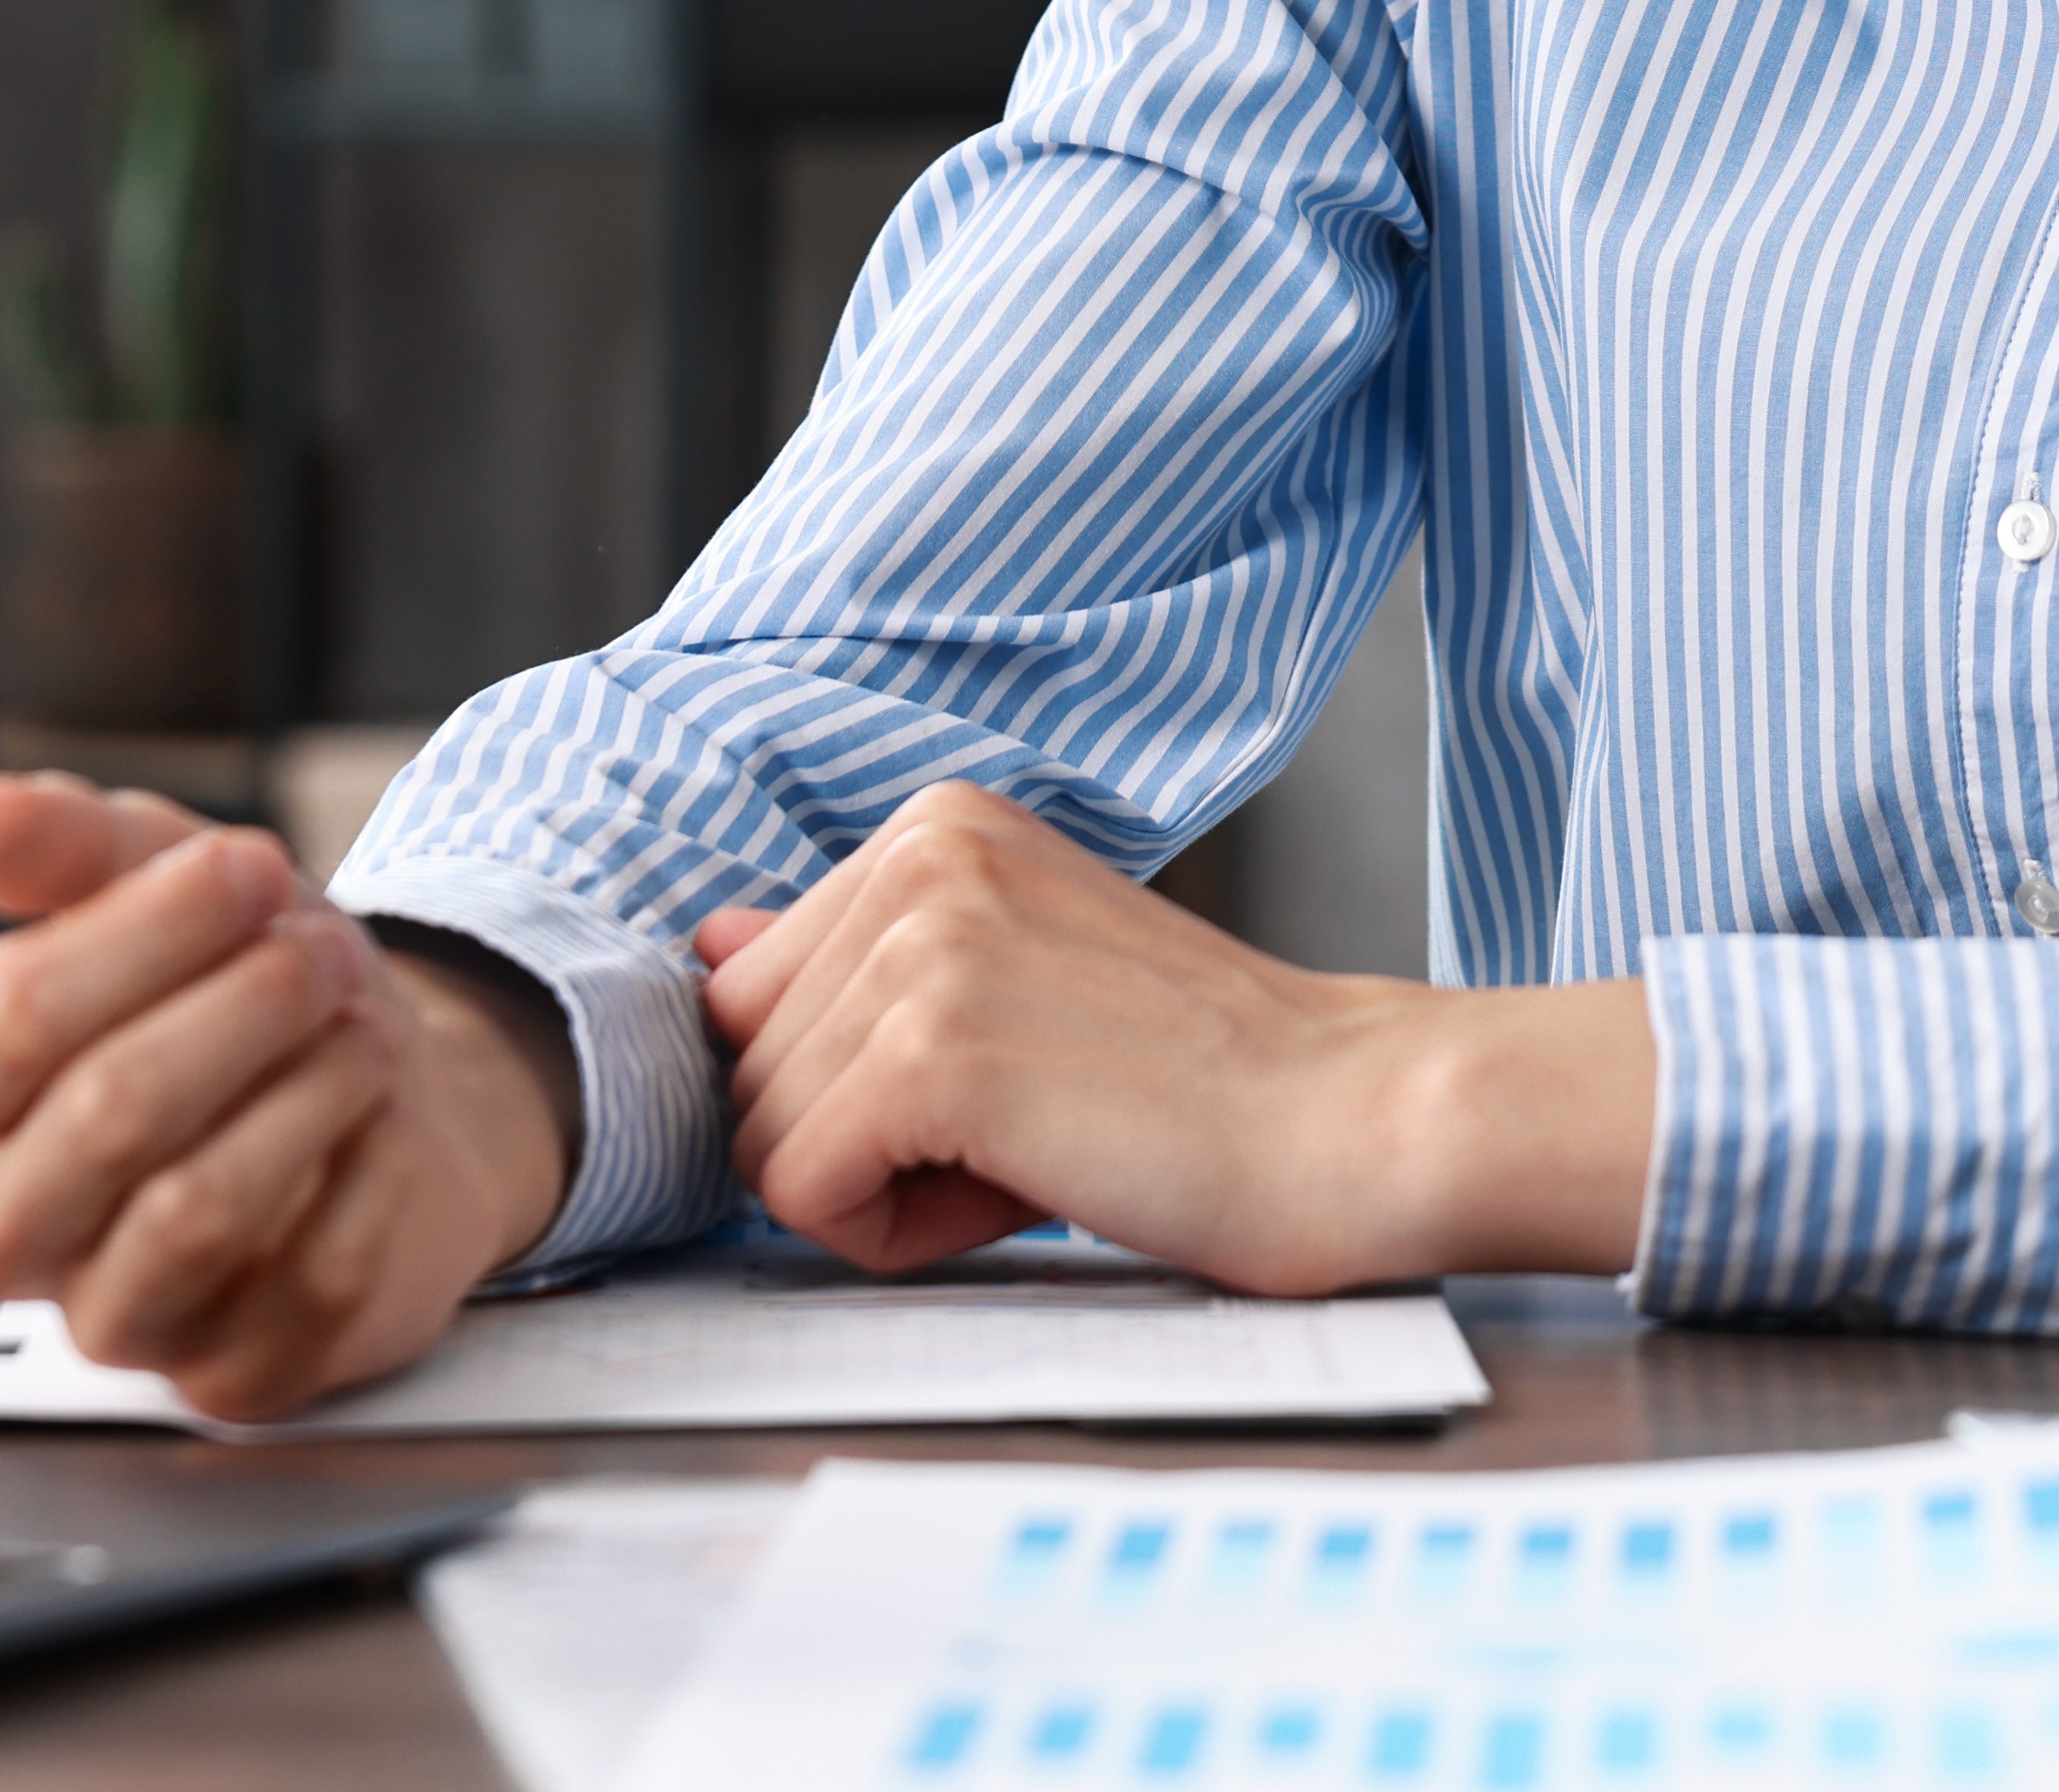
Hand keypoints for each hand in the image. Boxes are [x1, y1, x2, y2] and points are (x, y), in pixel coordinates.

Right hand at [0, 773, 578, 1418]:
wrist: (381, 1097)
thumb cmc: (240, 994)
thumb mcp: (159, 882)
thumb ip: (66, 846)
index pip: (6, 1023)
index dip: (147, 930)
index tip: (245, 866)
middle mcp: (10, 1226)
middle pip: (107, 1116)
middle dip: (244, 1008)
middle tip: (320, 951)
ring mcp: (116, 1315)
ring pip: (197, 1211)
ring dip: (309, 1090)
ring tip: (361, 1027)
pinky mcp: (232, 1372)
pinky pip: (310, 1277)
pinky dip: (374, 1171)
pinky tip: (383, 1121)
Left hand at [696, 781, 1650, 1292]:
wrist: (1348, 1121)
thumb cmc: (1200, 1078)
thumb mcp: (1016, 977)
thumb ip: (859, 958)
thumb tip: (711, 940)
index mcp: (937, 825)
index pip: (756, 994)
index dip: (858, 1085)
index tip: (1006, 1084)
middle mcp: (916, 856)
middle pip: (746, 1067)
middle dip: (860, 1141)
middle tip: (1029, 1128)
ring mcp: (922, 947)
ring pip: (761, 1138)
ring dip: (882, 1192)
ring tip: (1036, 1151)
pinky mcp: (929, 1051)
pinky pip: (798, 1194)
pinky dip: (893, 1234)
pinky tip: (1019, 1187)